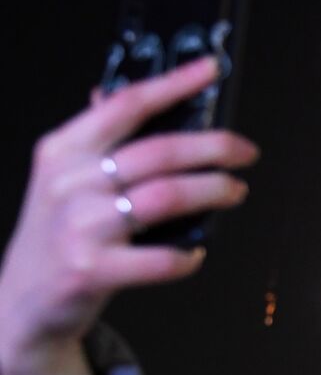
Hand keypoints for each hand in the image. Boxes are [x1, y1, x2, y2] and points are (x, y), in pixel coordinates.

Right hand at [0, 57, 257, 374]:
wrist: (20, 303)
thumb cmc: (56, 236)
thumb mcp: (64, 179)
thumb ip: (97, 141)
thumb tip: (119, 95)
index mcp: (63, 151)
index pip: (126, 105)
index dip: (174, 84)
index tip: (211, 71)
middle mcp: (69, 183)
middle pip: (161, 151)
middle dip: (215, 148)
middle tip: (245, 152)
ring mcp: (79, 227)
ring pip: (168, 196)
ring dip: (213, 191)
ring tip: (234, 191)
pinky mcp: (92, 270)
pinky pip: (163, 258)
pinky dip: (189, 256)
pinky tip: (195, 252)